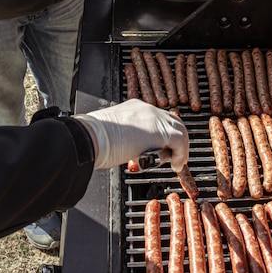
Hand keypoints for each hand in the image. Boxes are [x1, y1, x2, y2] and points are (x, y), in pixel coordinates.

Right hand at [73, 99, 188, 170]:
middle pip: (173, 122)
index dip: (164, 134)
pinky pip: (180, 142)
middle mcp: (148, 109)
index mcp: (135, 107)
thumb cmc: (95, 139)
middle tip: (175, 156)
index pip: (158, 118)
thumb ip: (128, 138)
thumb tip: (133, 151)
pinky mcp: (162, 132)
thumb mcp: (114, 133)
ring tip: (176, 162)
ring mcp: (155, 119)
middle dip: (177, 141)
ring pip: (180, 131)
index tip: (164, 147)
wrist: (91, 137)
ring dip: (180, 149)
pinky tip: (175, 165)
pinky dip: (181, 155)